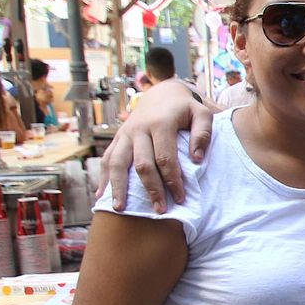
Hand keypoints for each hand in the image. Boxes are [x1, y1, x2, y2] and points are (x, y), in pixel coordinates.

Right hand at [99, 81, 213, 211]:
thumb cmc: (185, 108)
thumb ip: (203, 134)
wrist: (162, 93)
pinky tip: (101, 196)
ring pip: (117, 163)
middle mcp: (139, 129)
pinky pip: (106, 159)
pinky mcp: (117, 138)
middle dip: (151, 190)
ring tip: (120, 209)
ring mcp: (125, 134)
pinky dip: (103, 178)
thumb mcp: (201, 113)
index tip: (181, 198)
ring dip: (118, 187)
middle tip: (159, 211)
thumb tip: (196, 159)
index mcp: (161, 123)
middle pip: (142, 165)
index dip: (173, 180)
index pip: (165, 158)